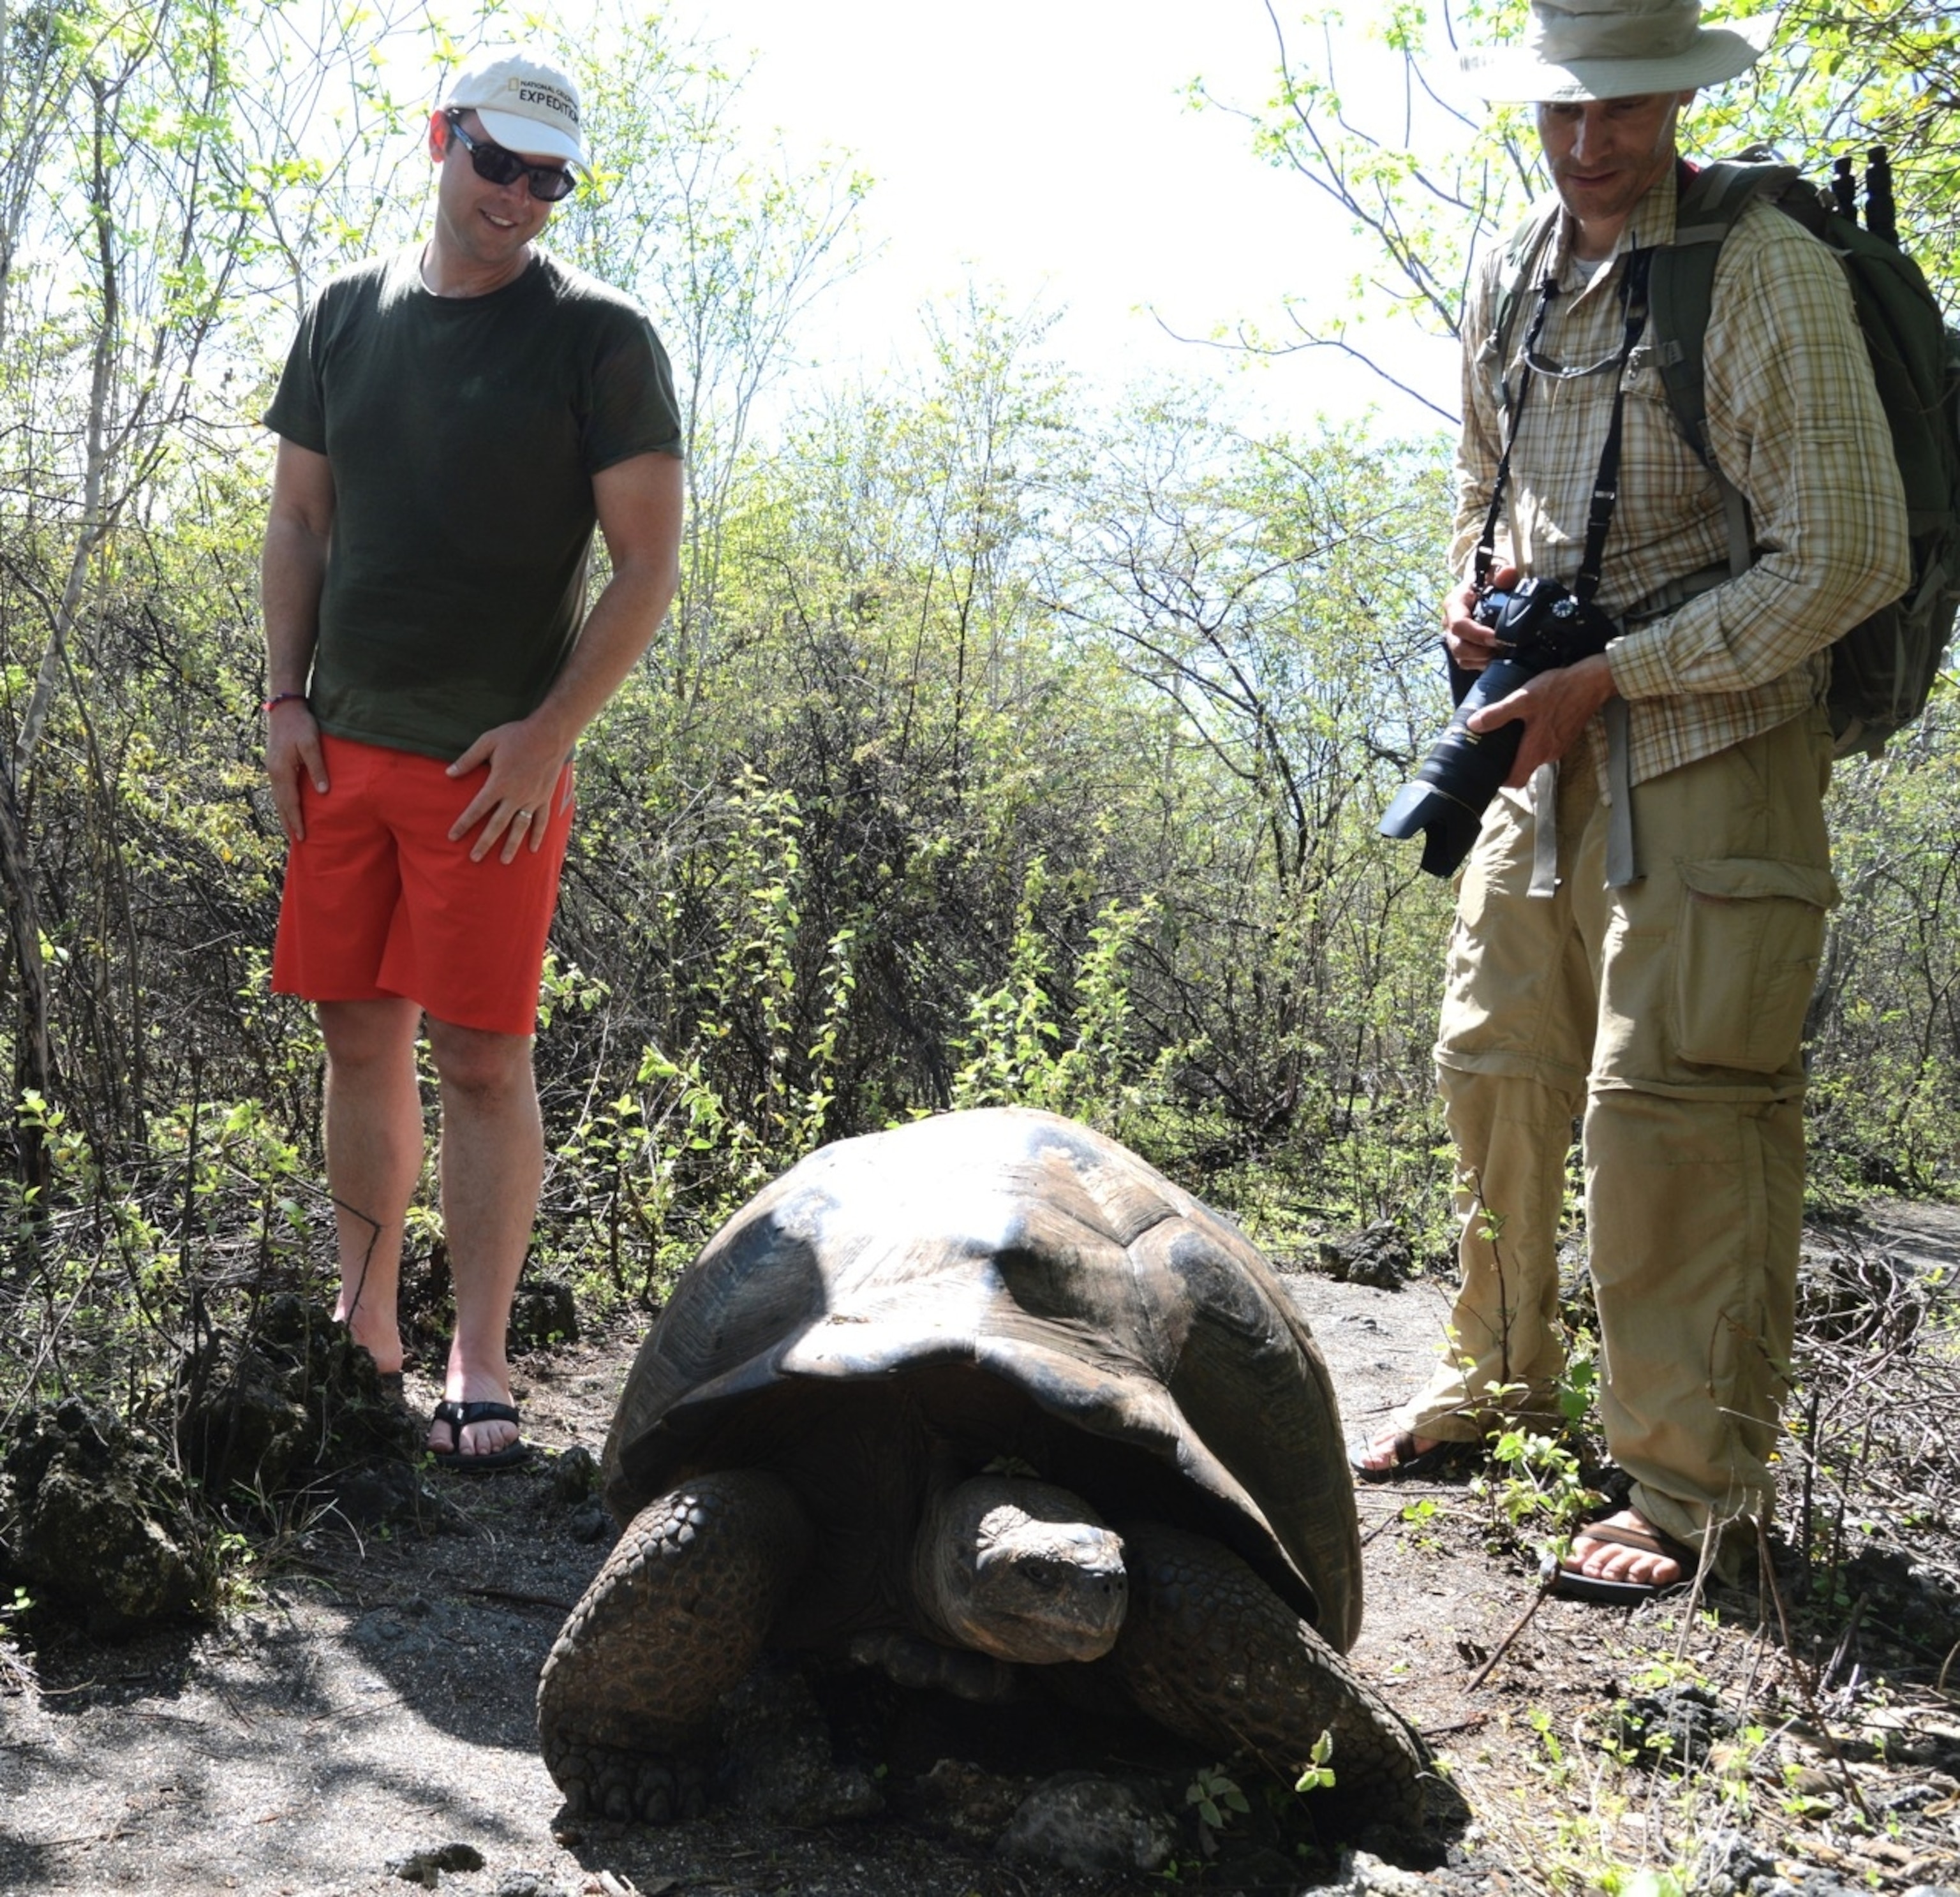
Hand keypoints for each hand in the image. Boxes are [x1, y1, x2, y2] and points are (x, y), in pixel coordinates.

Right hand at [266, 699, 326, 842]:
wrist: (284, 707)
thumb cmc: (301, 724)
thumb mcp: (311, 744)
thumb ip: (317, 767)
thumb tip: (323, 792)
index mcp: (282, 770)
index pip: (290, 802)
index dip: (296, 820)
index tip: (302, 837)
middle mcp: (273, 772)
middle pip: (280, 803)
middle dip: (288, 822)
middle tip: (296, 840)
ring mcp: (272, 768)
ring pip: (277, 797)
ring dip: (283, 813)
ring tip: (290, 828)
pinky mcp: (274, 763)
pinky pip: (278, 788)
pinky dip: (283, 801)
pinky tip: (288, 805)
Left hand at [446, 718, 572, 862]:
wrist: (550, 735)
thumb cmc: (516, 736)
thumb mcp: (488, 742)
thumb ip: (468, 759)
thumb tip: (448, 773)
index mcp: (498, 783)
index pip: (477, 809)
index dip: (463, 824)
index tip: (453, 836)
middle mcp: (515, 796)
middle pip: (497, 825)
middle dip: (484, 843)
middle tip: (474, 858)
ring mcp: (531, 799)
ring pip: (519, 828)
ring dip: (510, 845)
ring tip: (503, 861)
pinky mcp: (544, 798)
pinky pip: (540, 821)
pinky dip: (537, 835)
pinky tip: (532, 849)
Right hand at [1444, 562, 1517, 673]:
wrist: (1484, 589)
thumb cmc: (1488, 581)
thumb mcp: (1495, 572)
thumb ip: (1502, 573)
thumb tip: (1508, 575)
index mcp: (1454, 604)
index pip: (1459, 624)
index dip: (1477, 634)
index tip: (1497, 638)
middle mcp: (1449, 624)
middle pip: (1458, 646)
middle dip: (1480, 652)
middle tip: (1501, 649)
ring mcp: (1453, 638)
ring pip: (1461, 658)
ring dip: (1482, 660)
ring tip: (1500, 654)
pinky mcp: (1461, 648)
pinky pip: (1467, 664)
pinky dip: (1482, 664)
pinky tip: (1497, 659)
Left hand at [1466, 650, 1618, 785]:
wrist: (1592, 682)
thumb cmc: (1558, 691)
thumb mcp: (1523, 700)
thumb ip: (1497, 714)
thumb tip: (1473, 725)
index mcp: (1536, 751)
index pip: (1516, 781)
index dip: (1501, 781)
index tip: (1488, 770)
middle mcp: (1548, 755)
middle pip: (1523, 768)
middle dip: (1507, 762)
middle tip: (1491, 747)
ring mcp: (1559, 747)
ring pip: (1534, 756)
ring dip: (1521, 749)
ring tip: (1506, 734)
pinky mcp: (1566, 737)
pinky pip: (1545, 745)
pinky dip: (1534, 740)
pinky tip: (1527, 724)